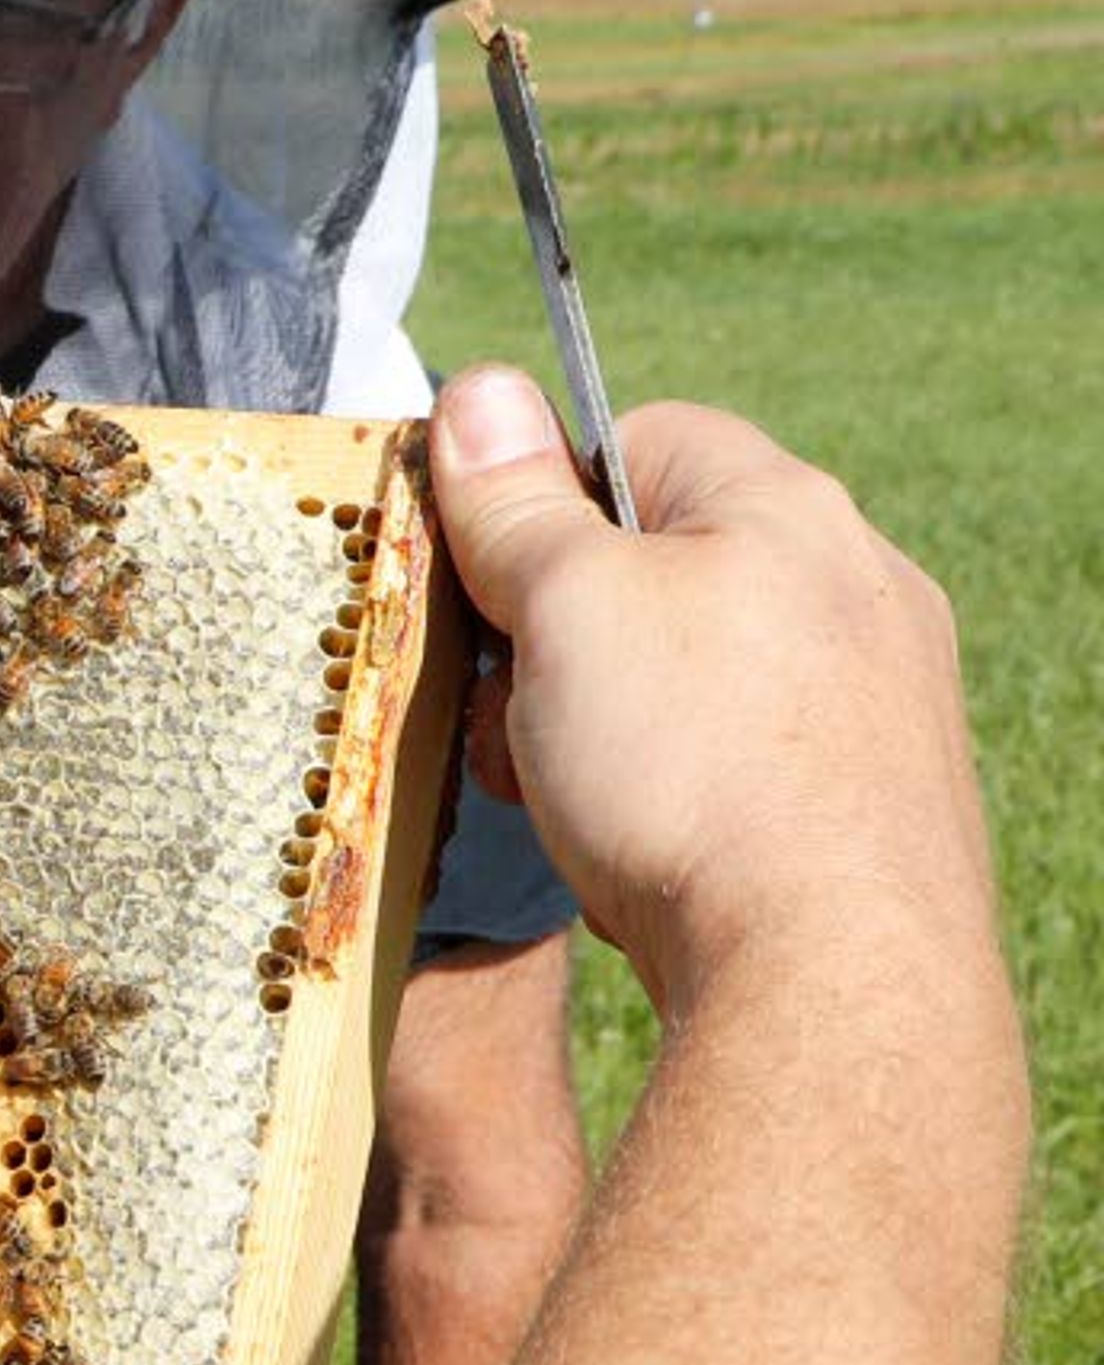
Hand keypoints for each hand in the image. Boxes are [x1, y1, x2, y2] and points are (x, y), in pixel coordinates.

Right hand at [428, 367, 993, 1020]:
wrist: (830, 971)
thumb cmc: (694, 770)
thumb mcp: (565, 608)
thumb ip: (517, 503)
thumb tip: (480, 392)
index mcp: (785, 506)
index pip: (634, 438)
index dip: (536, 505)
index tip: (486, 587)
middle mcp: (858, 583)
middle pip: (662, 564)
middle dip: (562, 635)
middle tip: (512, 713)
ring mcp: (883, 694)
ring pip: (699, 671)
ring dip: (612, 722)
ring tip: (577, 799)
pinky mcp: (880, 796)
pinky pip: (746, 758)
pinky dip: (680, 791)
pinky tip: (650, 851)